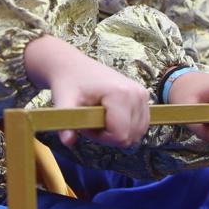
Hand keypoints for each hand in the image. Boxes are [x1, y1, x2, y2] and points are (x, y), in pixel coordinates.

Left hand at [23, 36, 149, 147]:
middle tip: (91, 119)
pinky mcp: (143, 96)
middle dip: (109, 136)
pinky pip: (140, 125)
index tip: (87, 123)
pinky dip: (126, 127)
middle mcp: (137, 94)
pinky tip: (110, 116)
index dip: (101, 137)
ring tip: (99, 116)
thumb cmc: (69, 83)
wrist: (75, 66)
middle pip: (130, 137)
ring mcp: (142, 94)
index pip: (120, 136)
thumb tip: (67, 142)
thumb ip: (68, 123)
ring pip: (136, 133)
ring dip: (117, 132)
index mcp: (121, 94)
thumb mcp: (65, 102)